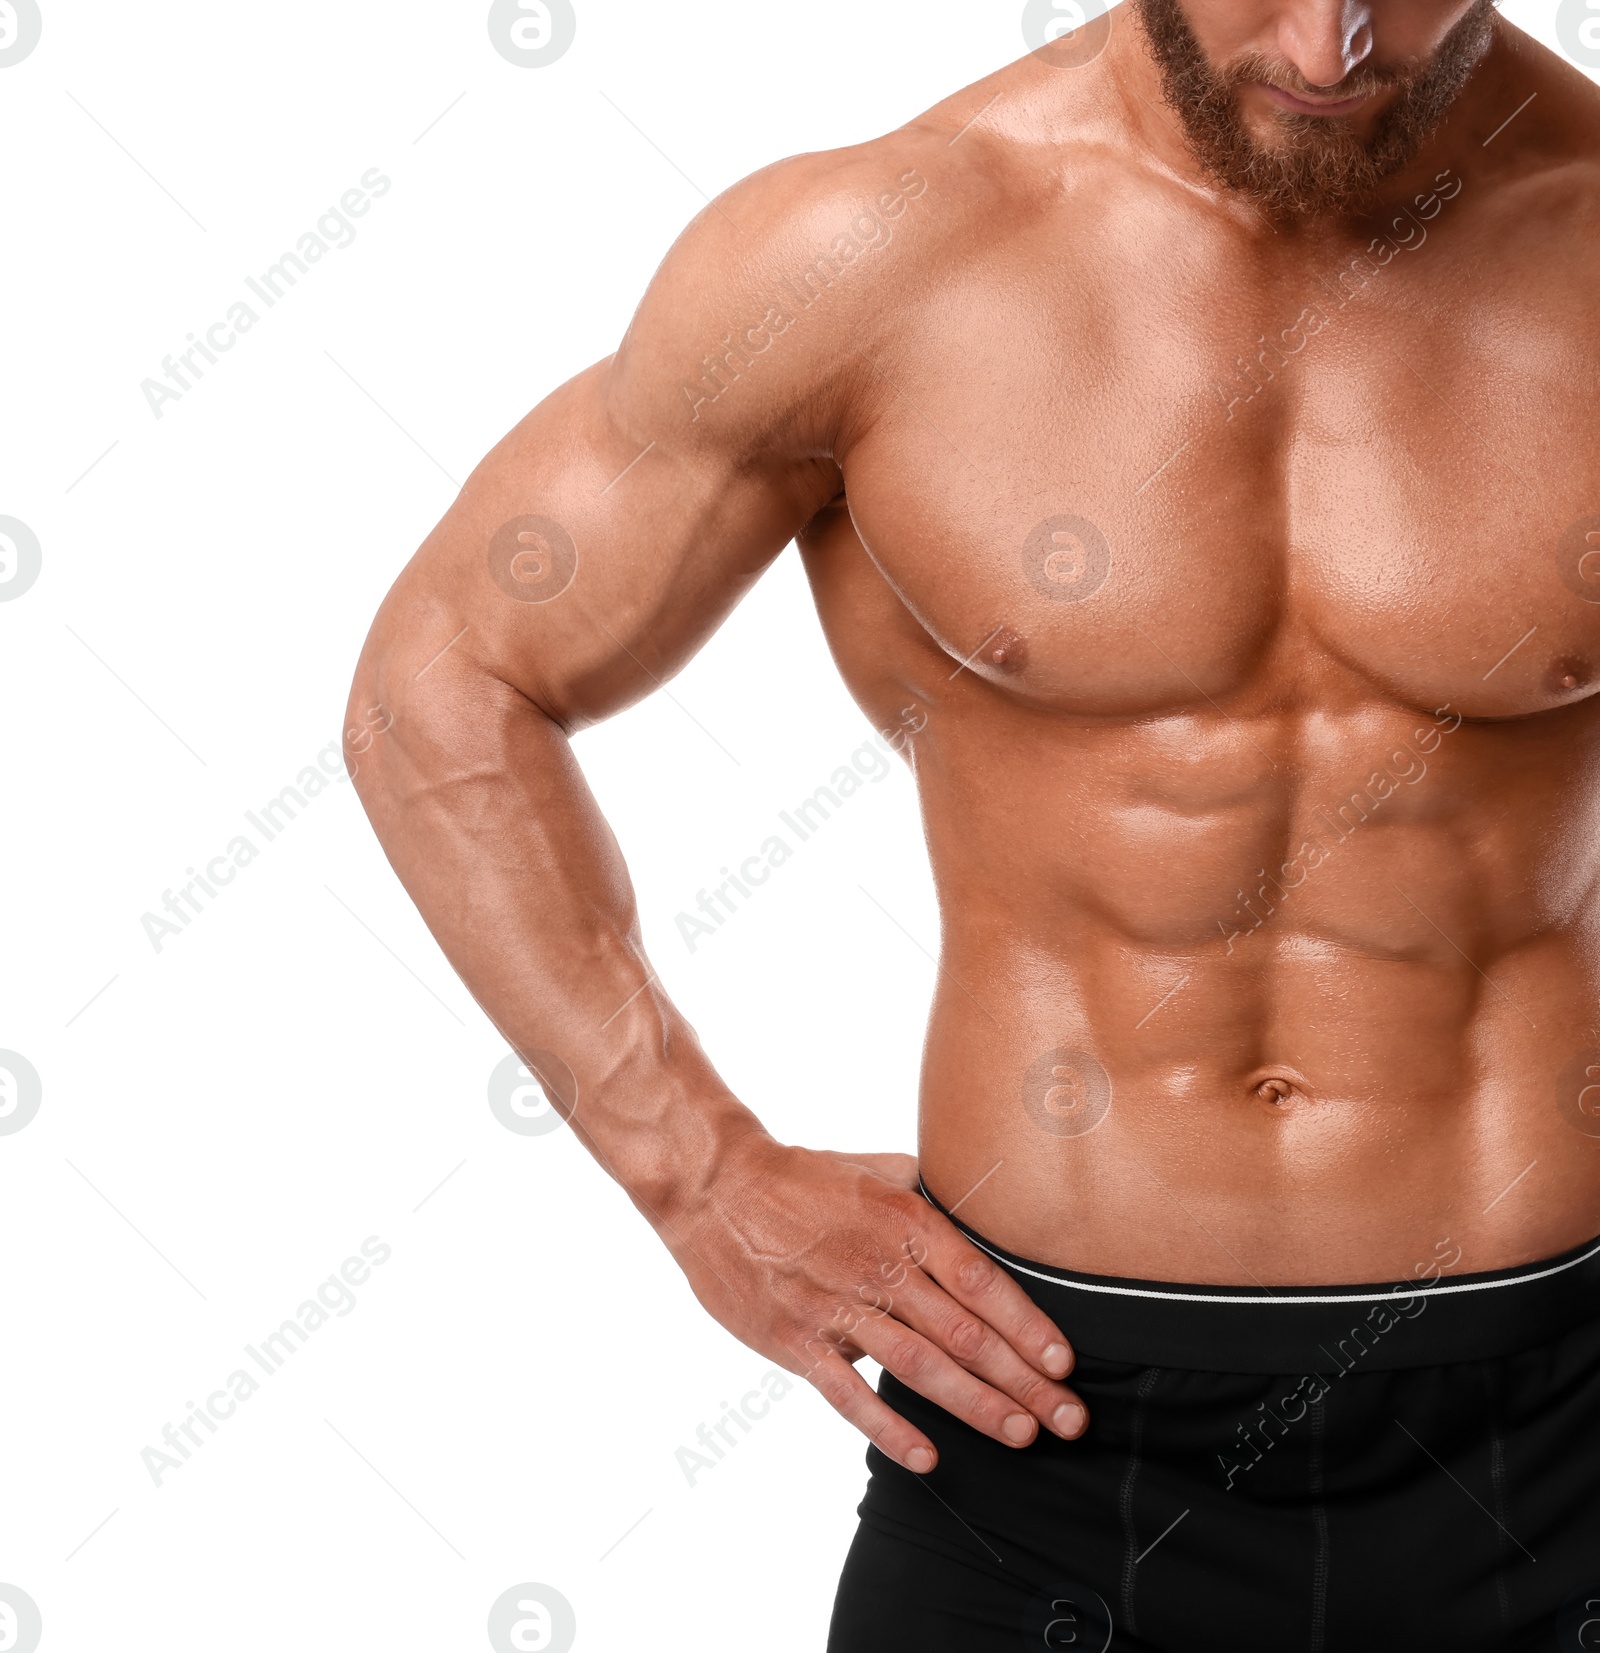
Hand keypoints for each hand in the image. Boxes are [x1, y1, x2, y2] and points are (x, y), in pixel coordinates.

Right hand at [656, 1135, 1086, 1472]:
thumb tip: (971, 1203)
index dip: (1027, 1326)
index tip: (1064, 1364)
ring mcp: (837, 1307)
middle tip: (1068, 1419)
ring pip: (920, 1367)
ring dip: (976, 1405)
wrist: (714, 1186)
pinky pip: (849, 1394)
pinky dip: (889, 1429)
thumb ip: (923, 1190)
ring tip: (1020, 1434)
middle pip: (965, 1333)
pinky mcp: (796, 1340)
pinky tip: (927, 1458)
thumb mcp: (872, 1168)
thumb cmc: (798, 1177)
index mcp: (903, 1222)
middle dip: (1024, 1381)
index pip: (981, 1282)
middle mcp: (879, 1266)